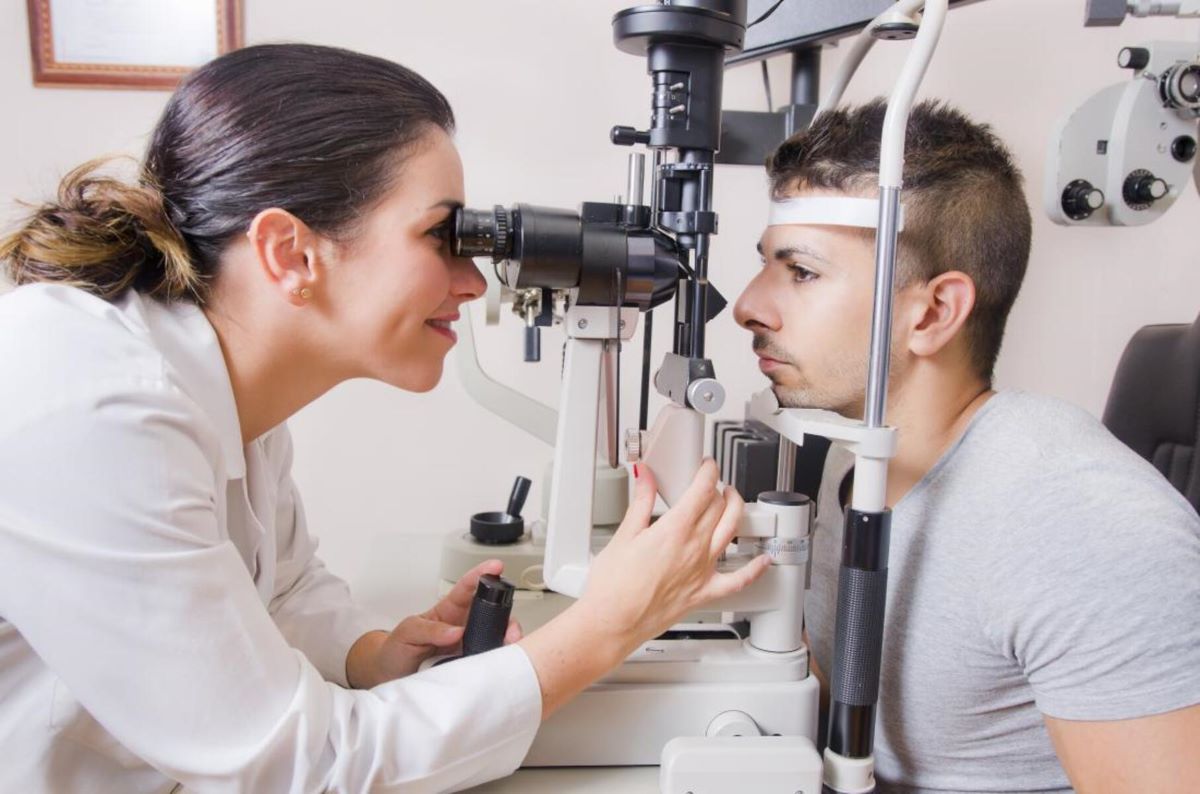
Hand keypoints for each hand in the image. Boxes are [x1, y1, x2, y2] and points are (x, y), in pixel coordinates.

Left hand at [347, 560, 521, 687]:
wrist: (388, 677)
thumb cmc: (396, 650)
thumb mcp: (407, 634)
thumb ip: (428, 629)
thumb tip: (455, 631)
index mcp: (448, 611)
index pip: (467, 587)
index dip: (482, 574)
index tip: (496, 566)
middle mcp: (462, 626)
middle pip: (492, 614)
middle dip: (507, 618)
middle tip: (511, 629)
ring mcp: (467, 645)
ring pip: (495, 637)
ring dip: (505, 641)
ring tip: (508, 648)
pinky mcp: (469, 665)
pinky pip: (488, 660)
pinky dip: (498, 661)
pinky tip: (501, 664)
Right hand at [578, 458, 769, 649]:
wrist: (612, 622)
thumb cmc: (612, 587)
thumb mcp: (624, 535)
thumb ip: (641, 502)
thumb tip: (645, 477)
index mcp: (673, 530)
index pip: (702, 490)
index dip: (708, 471)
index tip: (707, 466)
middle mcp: (694, 548)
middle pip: (718, 507)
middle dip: (717, 489)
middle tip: (710, 484)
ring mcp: (702, 571)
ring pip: (732, 532)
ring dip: (736, 511)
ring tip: (732, 500)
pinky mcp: (704, 593)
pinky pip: (738, 581)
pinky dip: (754, 569)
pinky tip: (763, 560)